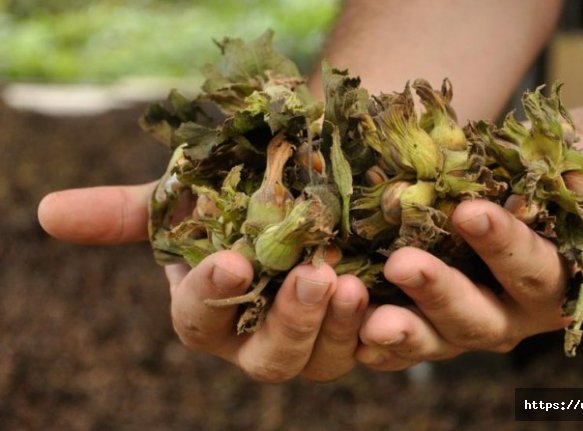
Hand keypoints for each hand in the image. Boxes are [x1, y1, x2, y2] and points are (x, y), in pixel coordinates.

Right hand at [38, 183, 368, 381]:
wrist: (306, 184)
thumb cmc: (238, 195)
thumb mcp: (187, 195)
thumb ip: (127, 212)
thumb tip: (46, 213)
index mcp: (213, 314)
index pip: (201, 320)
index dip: (213, 295)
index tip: (234, 262)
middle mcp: (261, 340)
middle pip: (269, 358)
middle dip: (289, 322)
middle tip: (313, 275)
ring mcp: (316, 343)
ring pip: (324, 362)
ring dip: (339, 329)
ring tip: (353, 283)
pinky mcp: (363, 331)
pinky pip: (376, 349)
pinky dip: (387, 335)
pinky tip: (400, 304)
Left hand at [355, 143, 582, 369]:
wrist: (524, 189)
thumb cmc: (558, 171)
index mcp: (556, 280)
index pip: (533, 266)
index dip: (504, 243)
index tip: (468, 211)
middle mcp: (512, 314)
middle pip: (479, 316)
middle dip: (441, 291)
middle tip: (402, 263)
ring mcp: (467, 325)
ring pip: (437, 340)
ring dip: (405, 332)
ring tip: (371, 321)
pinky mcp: (430, 325)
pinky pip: (404, 347)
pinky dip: (378, 344)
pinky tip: (353, 332)